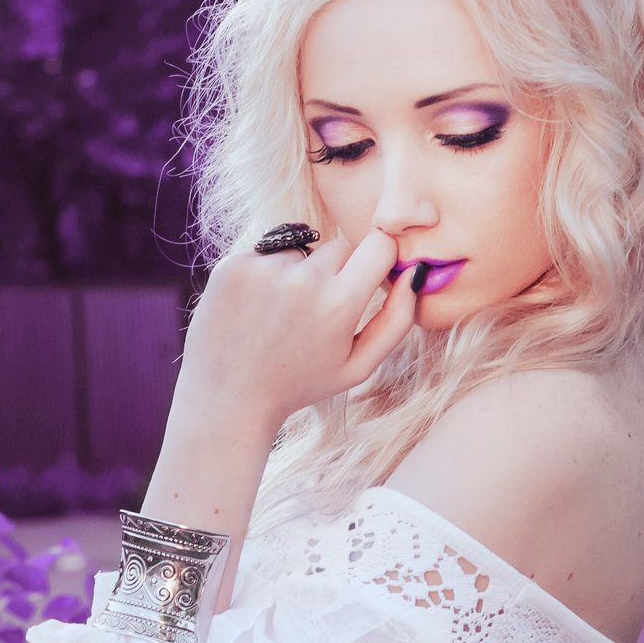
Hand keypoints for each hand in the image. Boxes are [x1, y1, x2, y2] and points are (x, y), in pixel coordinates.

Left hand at [176, 229, 420, 429]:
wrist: (228, 398)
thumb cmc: (300, 383)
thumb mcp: (358, 365)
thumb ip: (397, 319)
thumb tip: (415, 271)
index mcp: (338, 304)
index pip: (379, 244)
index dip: (379, 259)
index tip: (369, 276)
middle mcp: (302, 280)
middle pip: (341, 246)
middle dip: (337, 272)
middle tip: (317, 313)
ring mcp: (263, 269)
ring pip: (303, 249)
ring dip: (299, 272)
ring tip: (281, 316)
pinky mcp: (233, 265)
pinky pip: (267, 252)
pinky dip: (267, 274)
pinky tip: (257, 309)